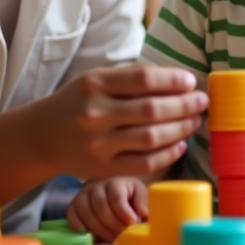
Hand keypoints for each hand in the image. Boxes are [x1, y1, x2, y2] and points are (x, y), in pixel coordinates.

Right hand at [31, 63, 206, 178]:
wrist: (42, 136)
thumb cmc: (78, 102)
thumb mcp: (95, 79)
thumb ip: (131, 76)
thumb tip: (178, 78)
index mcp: (94, 84)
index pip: (144, 79)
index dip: (173, 80)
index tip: (191, 82)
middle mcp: (94, 114)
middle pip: (151, 110)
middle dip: (184, 105)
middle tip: (203, 102)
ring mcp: (97, 144)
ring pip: (151, 138)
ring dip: (181, 129)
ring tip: (195, 121)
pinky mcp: (101, 168)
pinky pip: (144, 163)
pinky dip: (168, 154)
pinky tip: (180, 144)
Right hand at [66, 177, 148, 241]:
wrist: (112, 194)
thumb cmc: (129, 197)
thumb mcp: (140, 195)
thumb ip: (143, 202)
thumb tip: (144, 213)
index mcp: (115, 182)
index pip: (116, 196)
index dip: (123, 211)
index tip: (132, 223)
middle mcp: (97, 185)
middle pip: (100, 204)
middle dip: (112, 223)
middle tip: (122, 235)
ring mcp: (83, 195)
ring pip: (85, 211)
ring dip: (98, 228)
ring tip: (111, 238)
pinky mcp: (74, 205)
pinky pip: (72, 214)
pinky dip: (78, 225)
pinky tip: (89, 235)